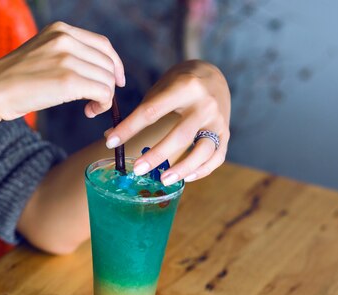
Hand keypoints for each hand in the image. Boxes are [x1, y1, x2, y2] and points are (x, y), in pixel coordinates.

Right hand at [0, 21, 125, 123]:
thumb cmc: (14, 80)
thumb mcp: (41, 53)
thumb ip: (65, 53)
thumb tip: (94, 69)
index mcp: (59, 30)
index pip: (103, 44)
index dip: (114, 64)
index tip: (115, 81)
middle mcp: (65, 39)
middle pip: (108, 63)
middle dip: (109, 84)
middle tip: (96, 101)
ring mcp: (67, 59)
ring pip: (107, 79)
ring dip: (104, 97)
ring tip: (90, 108)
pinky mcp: (68, 81)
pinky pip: (102, 92)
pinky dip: (102, 105)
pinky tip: (89, 111)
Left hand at [105, 60, 230, 184]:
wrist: (216, 71)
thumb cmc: (181, 81)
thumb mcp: (160, 88)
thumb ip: (140, 112)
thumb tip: (110, 137)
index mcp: (184, 87)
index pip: (151, 111)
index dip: (129, 128)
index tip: (111, 143)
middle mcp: (204, 104)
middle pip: (179, 135)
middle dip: (157, 155)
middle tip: (137, 170)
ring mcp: (218, 120)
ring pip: (202, 151)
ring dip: (182, 169)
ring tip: (163, 181)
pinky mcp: (226, 132)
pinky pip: (217, 157)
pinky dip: (202, 170)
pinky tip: (186, 178)